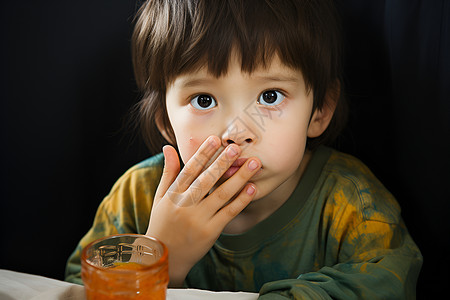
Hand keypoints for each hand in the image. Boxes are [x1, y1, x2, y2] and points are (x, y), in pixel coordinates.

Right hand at [146, 136, 260, 285]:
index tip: (215, 139)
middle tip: (237, 148)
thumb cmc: (162, 224)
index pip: (189, 169)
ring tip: (254, 164)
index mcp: (173, 194)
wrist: (163, 258)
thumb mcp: (160, 198)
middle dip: (223, 162)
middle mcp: (185, 205)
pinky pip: (229, 213)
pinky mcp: (210, 232)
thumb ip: (168, 172)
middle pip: (207, 179)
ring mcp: (198, 219)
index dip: (203, 153)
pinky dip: (241, 200)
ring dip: (239, 178)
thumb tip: (168, 147)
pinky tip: (251, 188)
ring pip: (222, 194)